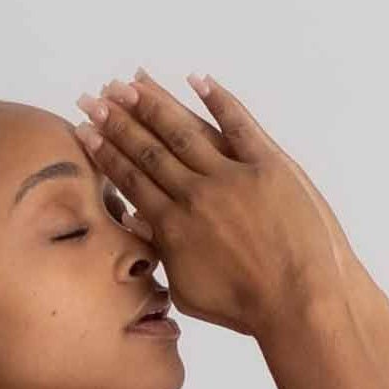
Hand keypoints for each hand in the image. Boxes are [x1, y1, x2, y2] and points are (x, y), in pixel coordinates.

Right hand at [70, 70, 366, 337]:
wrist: (301, 303)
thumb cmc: (248, 308)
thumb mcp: (190, 292)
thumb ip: (163, 256)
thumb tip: (141, 228)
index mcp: (174, 226)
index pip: (132, 180)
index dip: (107, 153)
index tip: (88, 130)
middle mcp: (197, 194)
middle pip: (150, 150)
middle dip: (119, 121)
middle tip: (96, 97)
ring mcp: (233, 176)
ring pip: (185, 131)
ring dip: (154, 104)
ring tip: (130, 82)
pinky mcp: (269, 165)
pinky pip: (239, 122)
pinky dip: (217, 99)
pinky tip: (197, 79)